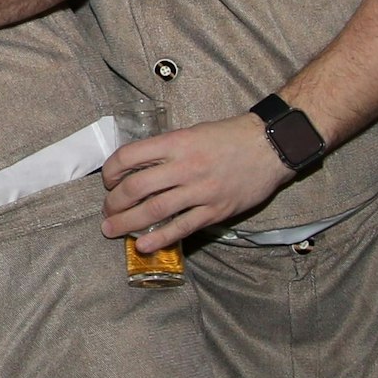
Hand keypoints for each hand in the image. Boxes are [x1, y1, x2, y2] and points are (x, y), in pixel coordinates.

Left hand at [101, 113, 295, 251]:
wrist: (270, 146)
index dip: (111, 171)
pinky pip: (182, 227)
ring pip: (155, 210)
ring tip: (112, 229)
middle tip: (107, 210)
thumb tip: (137, 168)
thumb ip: (165, 150)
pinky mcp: (216, 210)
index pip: (129, 157)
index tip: (108, 180)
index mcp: (175, 143)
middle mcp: (185, 167)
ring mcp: (201, 191)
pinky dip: (159, 238)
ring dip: (128, 222)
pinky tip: (142, 245)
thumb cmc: (228, 136)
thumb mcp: (190, 133)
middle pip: (137, 188)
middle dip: (115, 202)